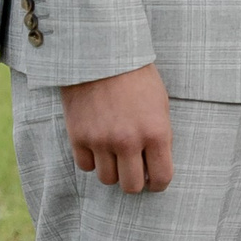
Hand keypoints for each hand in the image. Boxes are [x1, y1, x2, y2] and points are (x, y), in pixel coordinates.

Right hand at [61, 66, 173, 194]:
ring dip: (112, 170)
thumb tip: (155, 166)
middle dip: (135, 180)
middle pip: (132, 186)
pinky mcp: (78, 136)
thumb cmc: (135, 75)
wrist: (100, 53)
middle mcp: (128, 141)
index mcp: (156, 132)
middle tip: (133, 170)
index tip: (154, 180)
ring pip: (107, 179)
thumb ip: (159, 136)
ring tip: (114, 154)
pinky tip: (96, 145)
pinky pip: (85, 166)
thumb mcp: (159, 103)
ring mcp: (101, 140)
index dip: (159, 183)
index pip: (162, 177)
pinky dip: (91, 160)